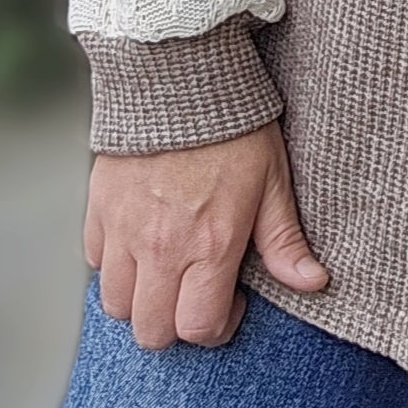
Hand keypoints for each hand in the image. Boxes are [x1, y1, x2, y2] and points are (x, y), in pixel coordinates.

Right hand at [84, 121, 328, 351]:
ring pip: (115, 306)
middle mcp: (160, 248)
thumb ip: (284, 241)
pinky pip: (94, 263)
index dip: (218, 327)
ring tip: (168, 271)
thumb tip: (312, 282)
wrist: (179, 76)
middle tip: (196, 292)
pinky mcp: (97, 210)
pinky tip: (140, 243)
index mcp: (209, 245)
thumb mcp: (272, 182)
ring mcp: (123, 231)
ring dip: (141, 300)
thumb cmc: (232, 127)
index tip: (231, 301)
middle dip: (176, 324)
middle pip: (151, 331)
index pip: (198, 327)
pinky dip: (114, 266)